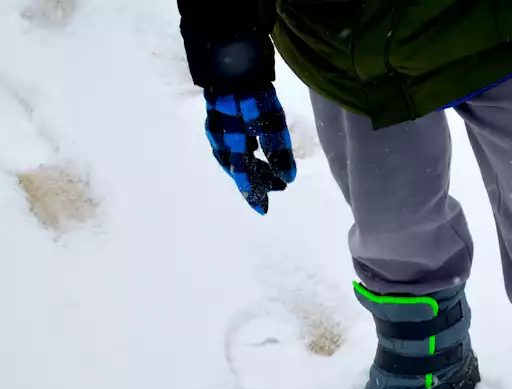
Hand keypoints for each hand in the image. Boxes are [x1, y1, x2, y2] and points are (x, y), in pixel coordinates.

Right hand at [204, 87, 295, 214]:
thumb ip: (276, 147)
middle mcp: (220, 132)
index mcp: (230, 139)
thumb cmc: (251, 84)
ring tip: (267, 175)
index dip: (253, 191)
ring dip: (250, 166)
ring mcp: (218, 119)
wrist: (228, 48)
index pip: (243, 173)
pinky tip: (252, 150)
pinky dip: (242, 150)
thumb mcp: (269, 117)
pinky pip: (229, 139)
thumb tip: (286, 177)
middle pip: (239, 164)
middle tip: (276, 188)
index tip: (264, 210)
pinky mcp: (220, 108)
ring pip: (232, 153)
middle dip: (256, 179)